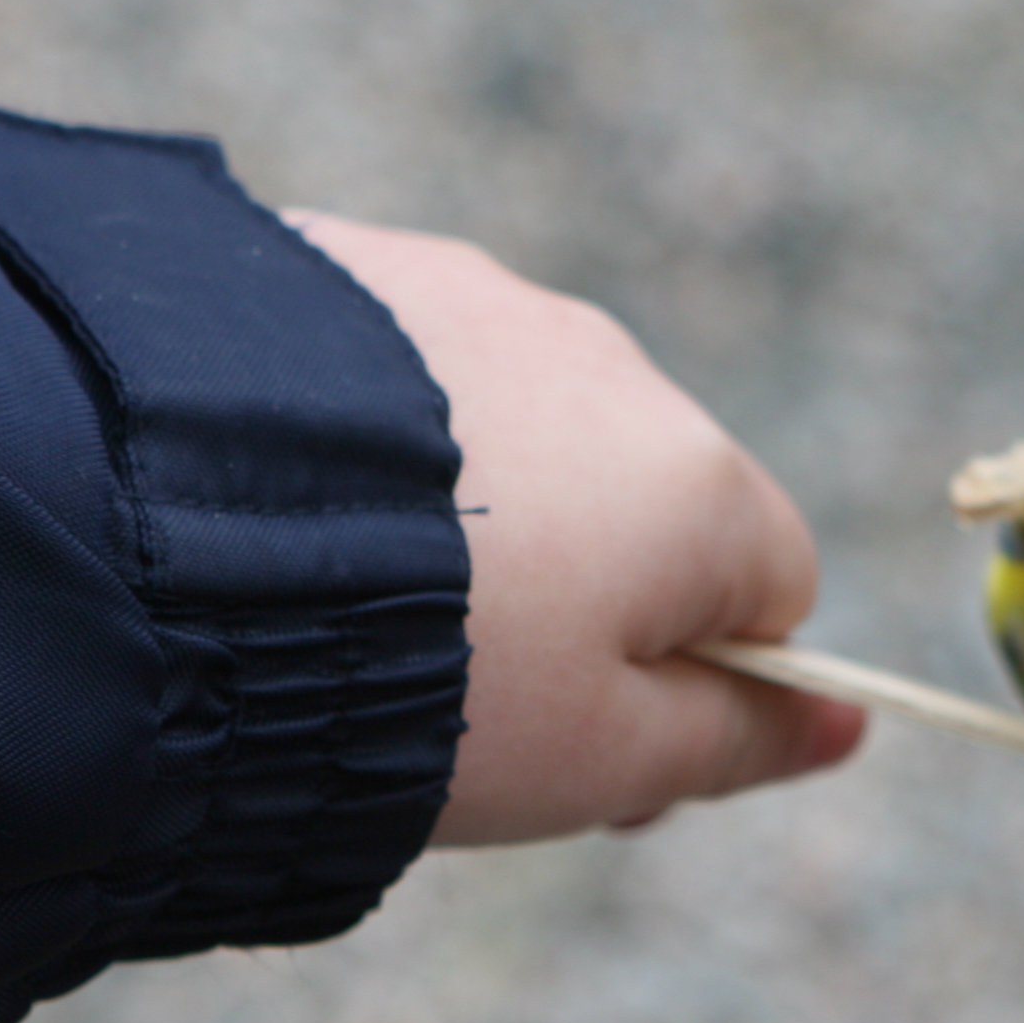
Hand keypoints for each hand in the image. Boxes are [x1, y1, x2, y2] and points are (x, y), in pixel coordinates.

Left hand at [292, 214, 863, 841]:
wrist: (174, 538)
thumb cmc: (421, 678)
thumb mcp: (596, 761)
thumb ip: (735, 741)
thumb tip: (849, 729)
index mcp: (698, 481)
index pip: (772, 586)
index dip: (701, 683)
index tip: (595, 752)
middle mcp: (611, 363)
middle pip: (641, 501)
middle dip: (578, 596)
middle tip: (457, 699)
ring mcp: (475, 297)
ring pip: (515, 431)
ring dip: (474, 513)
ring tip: (347, 597)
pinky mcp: (342, 261)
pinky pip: (391, 366)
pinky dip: (364, 438)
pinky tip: (282, 508)